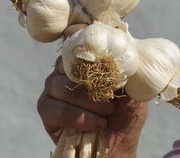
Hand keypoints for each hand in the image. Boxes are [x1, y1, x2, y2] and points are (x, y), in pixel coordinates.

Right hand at [37, 24, 148, 157]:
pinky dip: (79, 117)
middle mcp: (65, 70)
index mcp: (84, 60)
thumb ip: (125, 65)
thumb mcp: (132, 87)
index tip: (97, 49)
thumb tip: (122, 42)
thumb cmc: (125, 113)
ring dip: (88, 102)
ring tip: (107, 113)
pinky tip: (95, 124)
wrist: (117, 145)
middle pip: (66, 62)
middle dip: (91, 81)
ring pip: (61, 85)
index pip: (74, 35)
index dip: (80, 34)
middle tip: (111, 98)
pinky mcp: (46, 110)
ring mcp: (52, 89)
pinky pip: (56, 108)